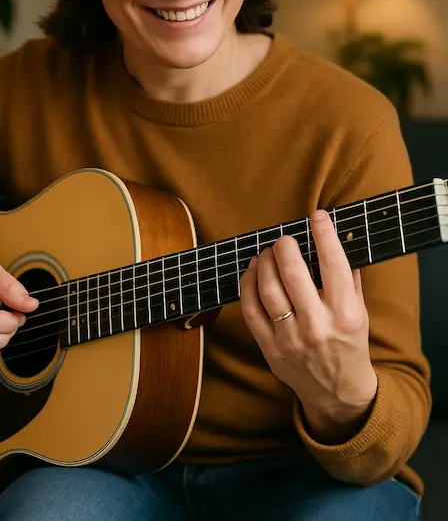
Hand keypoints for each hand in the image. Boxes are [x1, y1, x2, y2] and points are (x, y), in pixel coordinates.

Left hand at [240, 209, 376, 442]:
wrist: (337, 391)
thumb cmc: (349, 343)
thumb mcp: (360, 311)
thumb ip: (349, 277)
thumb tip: (334, 237)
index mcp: (346, 314)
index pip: (334, 264)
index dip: (324, 234)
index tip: (317, 216)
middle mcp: (318, 326)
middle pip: (293, 274)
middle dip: (285, 247)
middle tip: (284, 238)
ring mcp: (291, 339)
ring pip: (267, 289)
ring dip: (263, 263)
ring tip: (267, 253)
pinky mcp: (269, 348)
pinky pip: (249, 309)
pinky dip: (247, 284)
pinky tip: (252, 272)